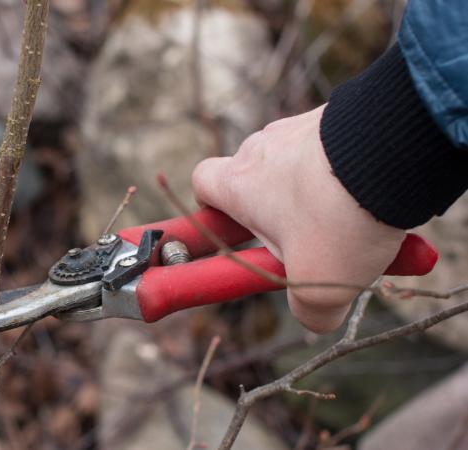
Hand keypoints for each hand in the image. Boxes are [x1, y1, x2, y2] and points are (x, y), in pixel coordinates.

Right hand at [191, 105, 405, 332]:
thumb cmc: (339, 220)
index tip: (238, 231)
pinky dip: (353, 173)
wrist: (393, 150)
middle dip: (281, 210)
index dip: (213, 208)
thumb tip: (316, 317)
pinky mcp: (339, 115)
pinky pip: (337, 149)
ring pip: (300, 166)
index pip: (202, 184)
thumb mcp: (320, 288)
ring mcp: (300, 127)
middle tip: (313, 239)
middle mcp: (262, 148)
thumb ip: (308, 312)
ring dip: (322, 193)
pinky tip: (381, 196)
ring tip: (359, 221)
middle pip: (257, 179)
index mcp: (239, 186)